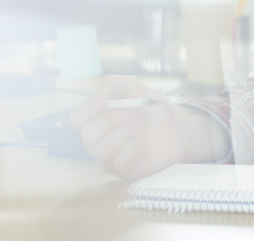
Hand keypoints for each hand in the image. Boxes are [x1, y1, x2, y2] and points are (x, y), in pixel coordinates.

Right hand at [69, 76, 229, 179]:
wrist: (176, 129)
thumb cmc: (153, 109)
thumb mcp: (138, 87)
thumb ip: (118, 83)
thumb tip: (101, 93)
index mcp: (98, 118)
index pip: (77, 117)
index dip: (88, 108)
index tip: (105, 100)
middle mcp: (99, 138)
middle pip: (88, 134)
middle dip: (111, 121)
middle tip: (131, 115)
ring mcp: (109, 156)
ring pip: (100, 150)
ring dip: (123, 135)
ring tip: (139, 130)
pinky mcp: (122, 170)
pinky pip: (117, 162)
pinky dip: (133, 150)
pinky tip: (144, 145)